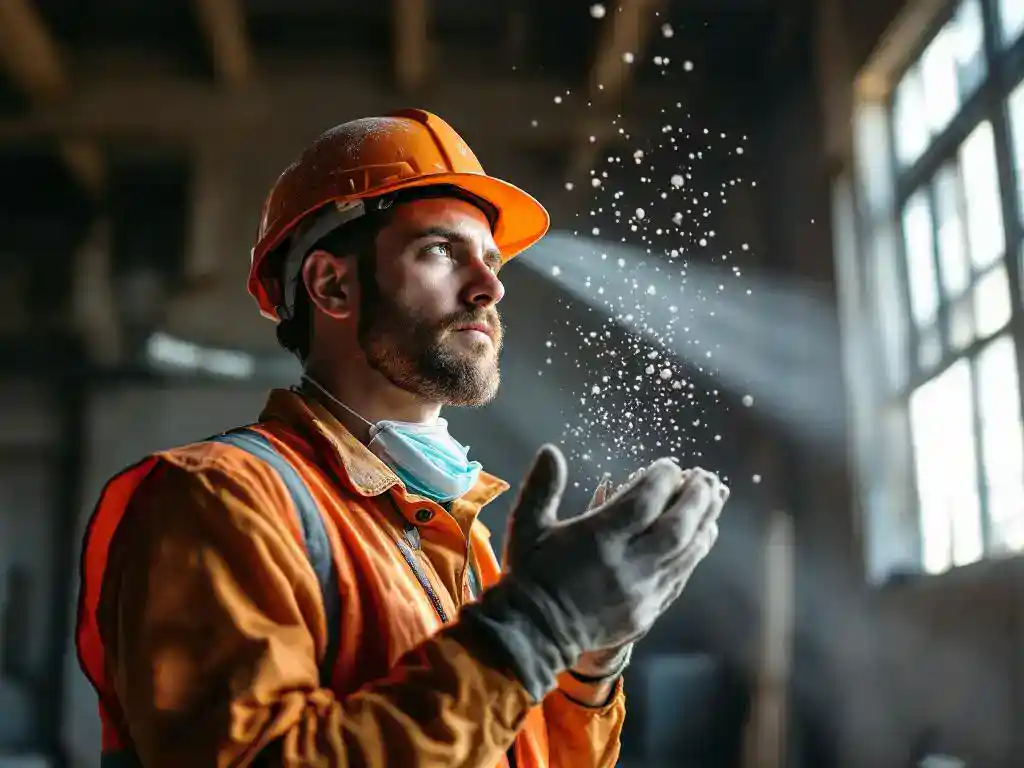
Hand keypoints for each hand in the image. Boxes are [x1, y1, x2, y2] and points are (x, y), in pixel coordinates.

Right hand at [462, 445, 727, 700]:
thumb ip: (541, 487)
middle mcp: (626, 565)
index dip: (662, 478)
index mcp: (598, 539)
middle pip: (677, 526)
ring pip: (686, 552)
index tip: (668, 464)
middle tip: (705, 475)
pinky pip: (680, 577)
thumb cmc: (529, 574)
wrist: (532, 635)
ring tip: (714, 496)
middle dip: (696, 497)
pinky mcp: (647, 612)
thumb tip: (550, 450)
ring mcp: (641, 592)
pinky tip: (704, 533)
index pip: (644, 501)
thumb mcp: (526, 526)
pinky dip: (696, 551)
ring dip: (704, 521)